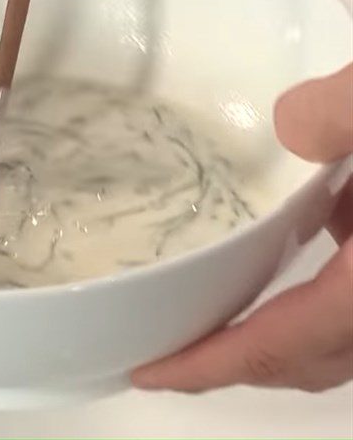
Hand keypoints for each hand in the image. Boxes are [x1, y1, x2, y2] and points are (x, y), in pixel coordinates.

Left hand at [132, 64, 352, 392]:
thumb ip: (341, 111)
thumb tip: (286, 124)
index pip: (285, 342)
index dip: (213, 365)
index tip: (149, 372)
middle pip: (305, 359)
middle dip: (233, 362)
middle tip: (164, 347)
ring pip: (333, 337)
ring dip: (272, 331)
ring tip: (208, 306)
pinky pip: (346, 291)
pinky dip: (311, 283)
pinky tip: (296, 229)